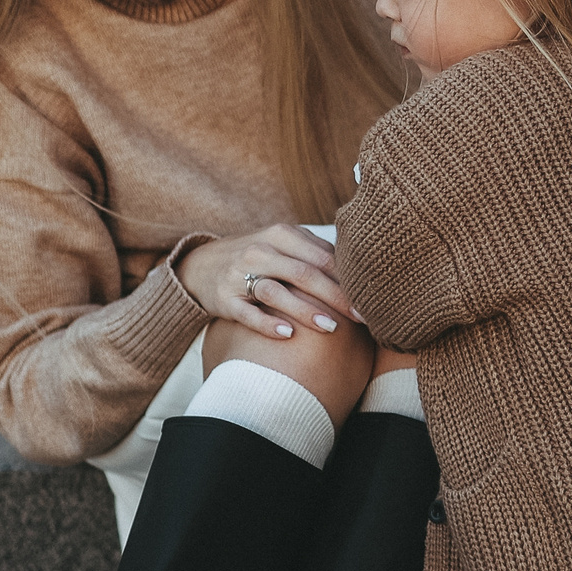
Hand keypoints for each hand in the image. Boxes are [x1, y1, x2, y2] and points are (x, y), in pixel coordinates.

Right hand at [179, 225, 356, 339]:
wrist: (200, 265)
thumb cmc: (256, 257)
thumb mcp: (283, 245)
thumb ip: (316, 253)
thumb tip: (360, 271)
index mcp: (281, 235)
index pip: (322, 257)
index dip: (349, 279)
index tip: (372, 300)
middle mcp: (260, 252)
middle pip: (305, 274)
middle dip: (336, 297)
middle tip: (361, 318)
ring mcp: (239, 275)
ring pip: (277, 292)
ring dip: (306, 311)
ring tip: (332, 328)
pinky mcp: (224, 299)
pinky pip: (247, 313)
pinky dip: (268, 324)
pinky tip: (288, 335)